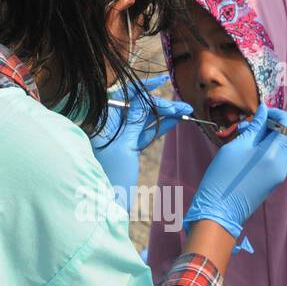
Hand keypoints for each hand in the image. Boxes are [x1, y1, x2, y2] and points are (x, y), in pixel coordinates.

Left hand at [90, 74, 192, 209]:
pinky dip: (160, 127)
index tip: (161, 81)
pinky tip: (176, 119)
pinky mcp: (128, 148)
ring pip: (143, 120)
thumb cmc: (111, 176)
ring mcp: (119, 137)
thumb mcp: (124, 146)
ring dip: (164, 115)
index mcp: (101, 122)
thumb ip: (134, 122)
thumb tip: (143, 99)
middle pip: (135, 107)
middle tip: (182, 105)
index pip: (122, 96)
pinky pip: (145, 133)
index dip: (142, 87)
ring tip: (185, 111)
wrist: (107, 205)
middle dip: (159, 105)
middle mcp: (108, 126)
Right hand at [184, 103, 286, 241]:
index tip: (261, 114)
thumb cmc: (223, 176)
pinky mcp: (273, 180)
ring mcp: (279, 174)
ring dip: (269, 136)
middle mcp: (282, 164)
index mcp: (273, 154)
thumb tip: (263, 112)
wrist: (219, 209)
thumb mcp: (236, 147)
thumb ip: (253, 128)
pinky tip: (245, 150)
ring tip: (244, 137)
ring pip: (284, 146)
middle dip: (277, 125)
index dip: (278, 114)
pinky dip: (266, 148)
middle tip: (255, 124)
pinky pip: (276, 158)